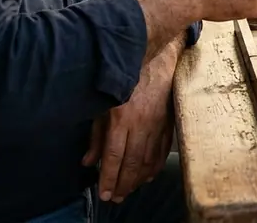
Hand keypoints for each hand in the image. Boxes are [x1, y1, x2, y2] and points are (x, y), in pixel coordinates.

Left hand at [82, 46, 177, 202]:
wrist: (156, 57)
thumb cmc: (125, 78)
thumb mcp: (103, 103)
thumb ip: (96, 135)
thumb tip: (88, 161)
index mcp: (122, 118)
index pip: (114, 156)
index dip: (108, 178)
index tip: (104, 193)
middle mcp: (141, 123)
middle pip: (132, 163)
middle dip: (123, 184)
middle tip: (115, 198)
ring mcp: (157, 124)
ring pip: (148, 160)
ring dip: (138, 179)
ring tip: (128, 191)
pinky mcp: (168, 122)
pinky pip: (161, 150)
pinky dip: (154, 166)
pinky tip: (147, 176)